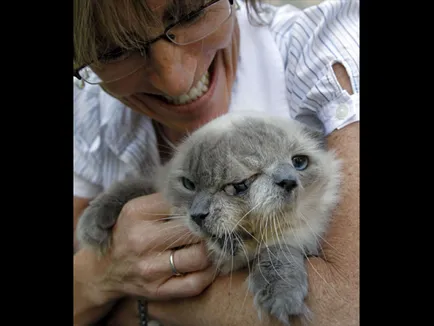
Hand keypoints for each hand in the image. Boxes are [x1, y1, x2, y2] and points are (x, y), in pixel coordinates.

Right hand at [85, 192, 216, 303]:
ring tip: (214, 244)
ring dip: (213, 250)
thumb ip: (166, 200)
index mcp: (138, 213)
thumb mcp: (138, 209)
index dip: (199, 205)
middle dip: (209, 228)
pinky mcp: (158, 290)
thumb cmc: (129, 233)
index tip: (208, 207)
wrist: (105, 269)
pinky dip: (209, 273)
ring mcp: (151, 268)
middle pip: (194, 230)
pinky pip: (196, 283)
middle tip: (217, 227)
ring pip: (200, 257)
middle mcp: (143, 240)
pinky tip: (209, 264)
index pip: (181, 203)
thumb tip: (203, 196)